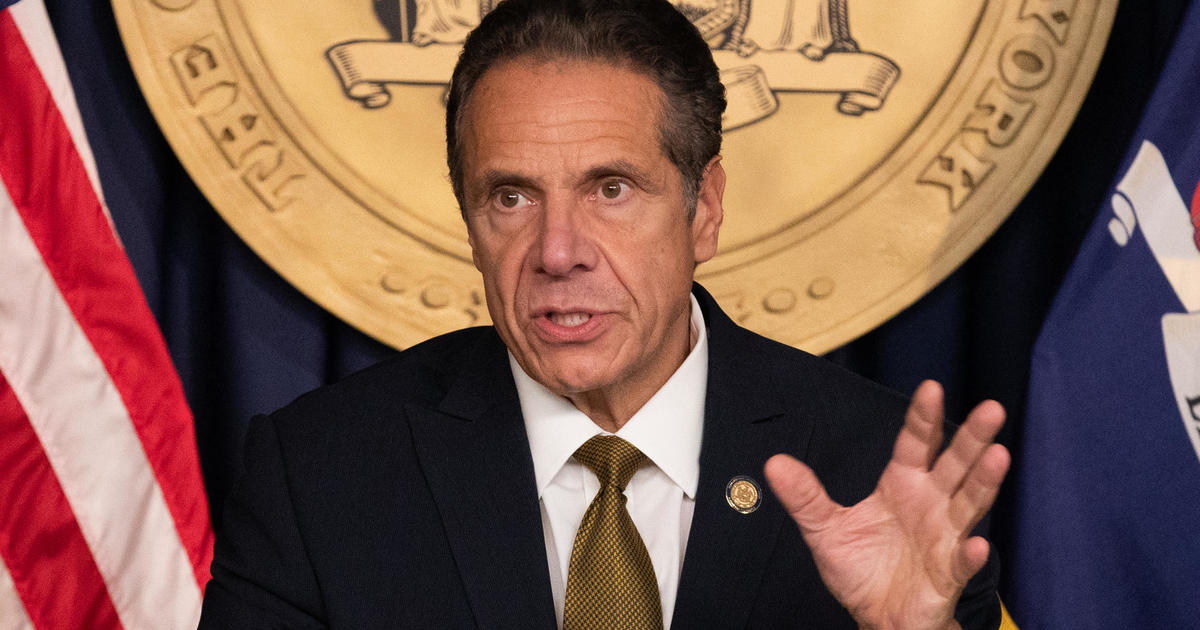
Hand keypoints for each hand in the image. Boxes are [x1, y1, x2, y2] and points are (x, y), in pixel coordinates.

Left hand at [764, 381, 1008, 629]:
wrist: (877, 618)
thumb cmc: (861, 570)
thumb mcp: (824, 530)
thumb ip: (805, 497)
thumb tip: (774, 464)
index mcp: (903, 486)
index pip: (915, 444)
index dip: (923, 417)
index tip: (931, 388)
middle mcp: (931, 504)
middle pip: (956, 464)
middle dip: (973, 438)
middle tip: (991, 409)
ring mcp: (945, 538)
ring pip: (970, 504)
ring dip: (984, 481)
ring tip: (998, 455)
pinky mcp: (948, 574)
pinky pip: (961, 562)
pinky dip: (969, 554)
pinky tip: (975, 544)